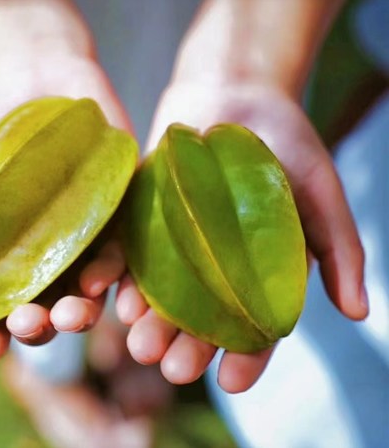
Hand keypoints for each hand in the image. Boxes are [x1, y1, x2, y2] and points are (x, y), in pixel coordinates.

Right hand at [0, 57, 132, 365]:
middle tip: (30, 326)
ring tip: (71, 315)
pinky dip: (113, 270)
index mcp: (10, 266)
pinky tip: (101, 281)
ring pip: (88, 291)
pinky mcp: (119, 215)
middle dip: (39, 326)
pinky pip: (122, 251)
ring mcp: (87, 242)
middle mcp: (52, 263)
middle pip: (48, 310)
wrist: (35, 81)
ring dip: (81, 310)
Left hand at [117, 81, 367, 392]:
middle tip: (175, 371)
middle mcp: (213, 267)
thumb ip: (339, 249)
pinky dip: (124, 277)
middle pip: (200, 319)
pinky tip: (118, 297)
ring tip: (140, 345)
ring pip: (161, 295)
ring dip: (151, 322)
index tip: (233, 383)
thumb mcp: (320, 194)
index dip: (246, 356)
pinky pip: (132, 254)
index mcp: (258, 272)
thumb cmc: (287, 144)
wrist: (235, 92)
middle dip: (188, 347)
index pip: (253, 325)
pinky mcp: (145, 219)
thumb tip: (358, 311)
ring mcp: (176, 244)